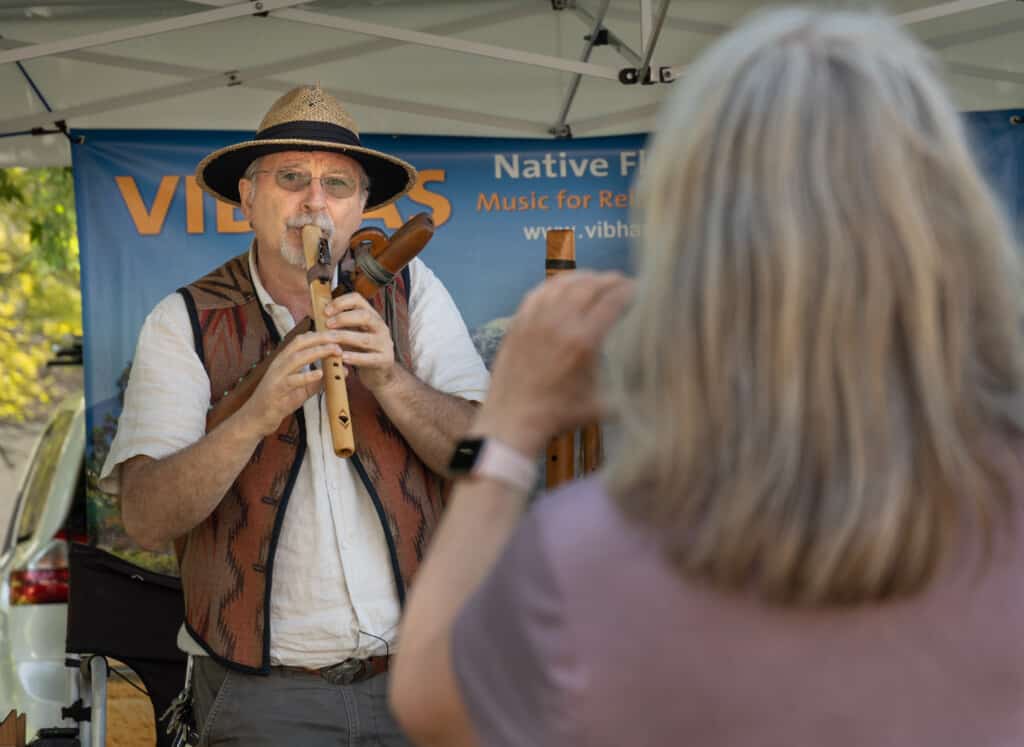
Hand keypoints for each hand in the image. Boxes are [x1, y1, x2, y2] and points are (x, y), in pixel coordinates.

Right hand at [238, 330, 342, 436]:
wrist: (256, 418)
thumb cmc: (280, 400)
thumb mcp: (303, 389)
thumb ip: (320, 380)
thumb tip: (341, 372)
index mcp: (284, 360)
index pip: (302, 340)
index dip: (320, 334)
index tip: (338, 333)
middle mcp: (279, 364)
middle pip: (300, 343)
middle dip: (321, 338)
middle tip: (340, 337)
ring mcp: (276, 376)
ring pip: (296, 358)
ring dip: (317, 352)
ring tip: (334, 351)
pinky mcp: (276, 390)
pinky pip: (291, 381)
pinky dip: (306, 376)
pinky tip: (319, 373)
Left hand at [323, 292, 396, 391]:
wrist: (379, 372)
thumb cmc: (361, 351)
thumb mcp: (350, 333)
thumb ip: (336, 324)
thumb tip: (313, 312)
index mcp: (371, 315)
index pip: (358, 300)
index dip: (341, 302)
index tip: (326, 311)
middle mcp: (380, 327)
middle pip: (364, 316)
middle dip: (343, 318)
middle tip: (327, 324)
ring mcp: (384, 343)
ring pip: (365, 339)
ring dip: (345, 338)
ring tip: (330, 340)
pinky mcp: (385, 360)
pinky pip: (370, 358)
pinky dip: (355, 358)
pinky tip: (342, 357)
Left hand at [473, 271, 632, 456]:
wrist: (512, 420)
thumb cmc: (558, 416)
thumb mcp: (601, 407)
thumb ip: (630, 395)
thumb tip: (655, 388)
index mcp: (583, 342)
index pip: (612, 302)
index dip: (629, 291)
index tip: (639, 289)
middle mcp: (559, 323)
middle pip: (590, 286)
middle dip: (610, 280)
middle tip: (622, 282)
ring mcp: (536, 319)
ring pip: (563, 284)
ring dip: (584, 277)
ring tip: (597, 279)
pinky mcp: (518, 322)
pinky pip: (539, 291)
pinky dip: (556, 284)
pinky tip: (564, 285)